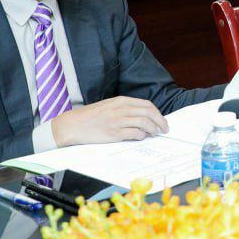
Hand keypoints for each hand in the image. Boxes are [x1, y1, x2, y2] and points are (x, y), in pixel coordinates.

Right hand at [50, 96, 167, 146]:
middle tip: (165, 129)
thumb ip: (125, 108)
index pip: (147, 105)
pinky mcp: (114, 133)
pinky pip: (135, 134)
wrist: (73, 125)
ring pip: (145, 123)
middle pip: (150, 113)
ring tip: (155, 134)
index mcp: (121, 101)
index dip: (157, 113)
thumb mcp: (109, 105)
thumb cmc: (90, 116)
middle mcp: (122, 109)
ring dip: (153, 129)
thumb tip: (142, 116)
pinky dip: (141, 136)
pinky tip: (141, 137)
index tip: (161, 120)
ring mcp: (118, 121)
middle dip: (161, 121)